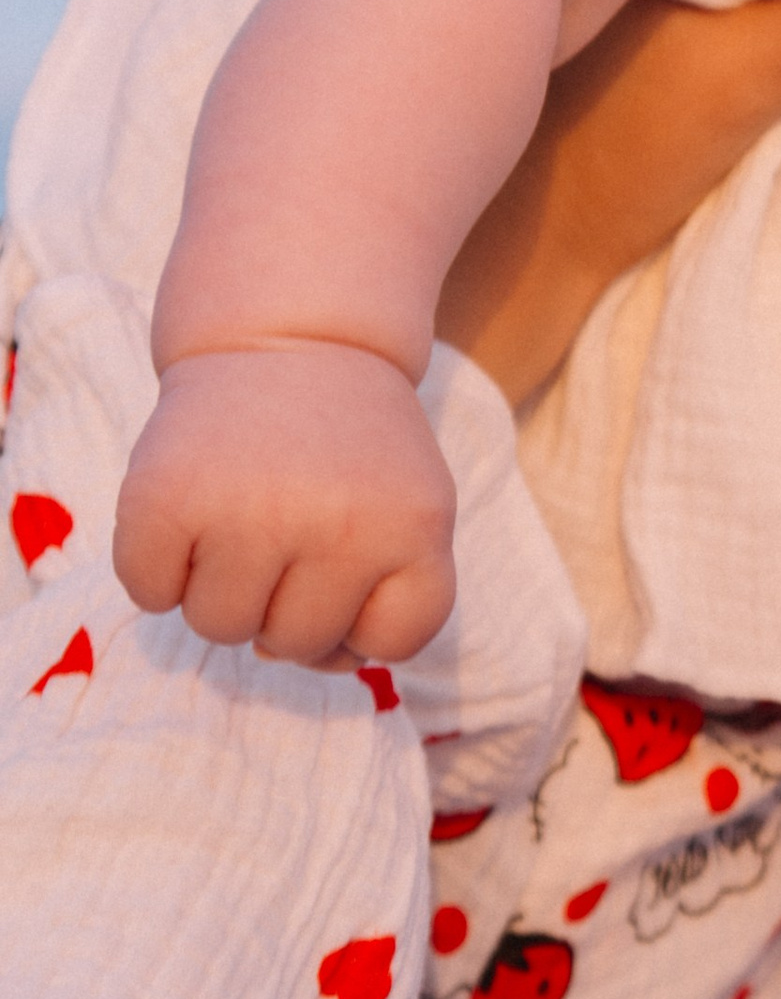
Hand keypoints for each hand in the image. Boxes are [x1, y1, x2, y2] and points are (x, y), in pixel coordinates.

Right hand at [113, 341, 457, 666]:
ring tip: (242, 514)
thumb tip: (284, 660)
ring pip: (219, 628)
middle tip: (291, 524)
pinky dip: (160, 568)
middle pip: (294, 644)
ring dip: (222, 588)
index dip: (367, 615)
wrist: (292, 338)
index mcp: (413, 528)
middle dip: (286, 601)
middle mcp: (335, 524)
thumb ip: (377, 600)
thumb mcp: (407, 509)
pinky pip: (150, 595)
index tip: (359, 555)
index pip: (393, 643)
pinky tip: (194, 508)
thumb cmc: (352, 447)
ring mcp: (246, 511)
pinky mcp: (163, 499)